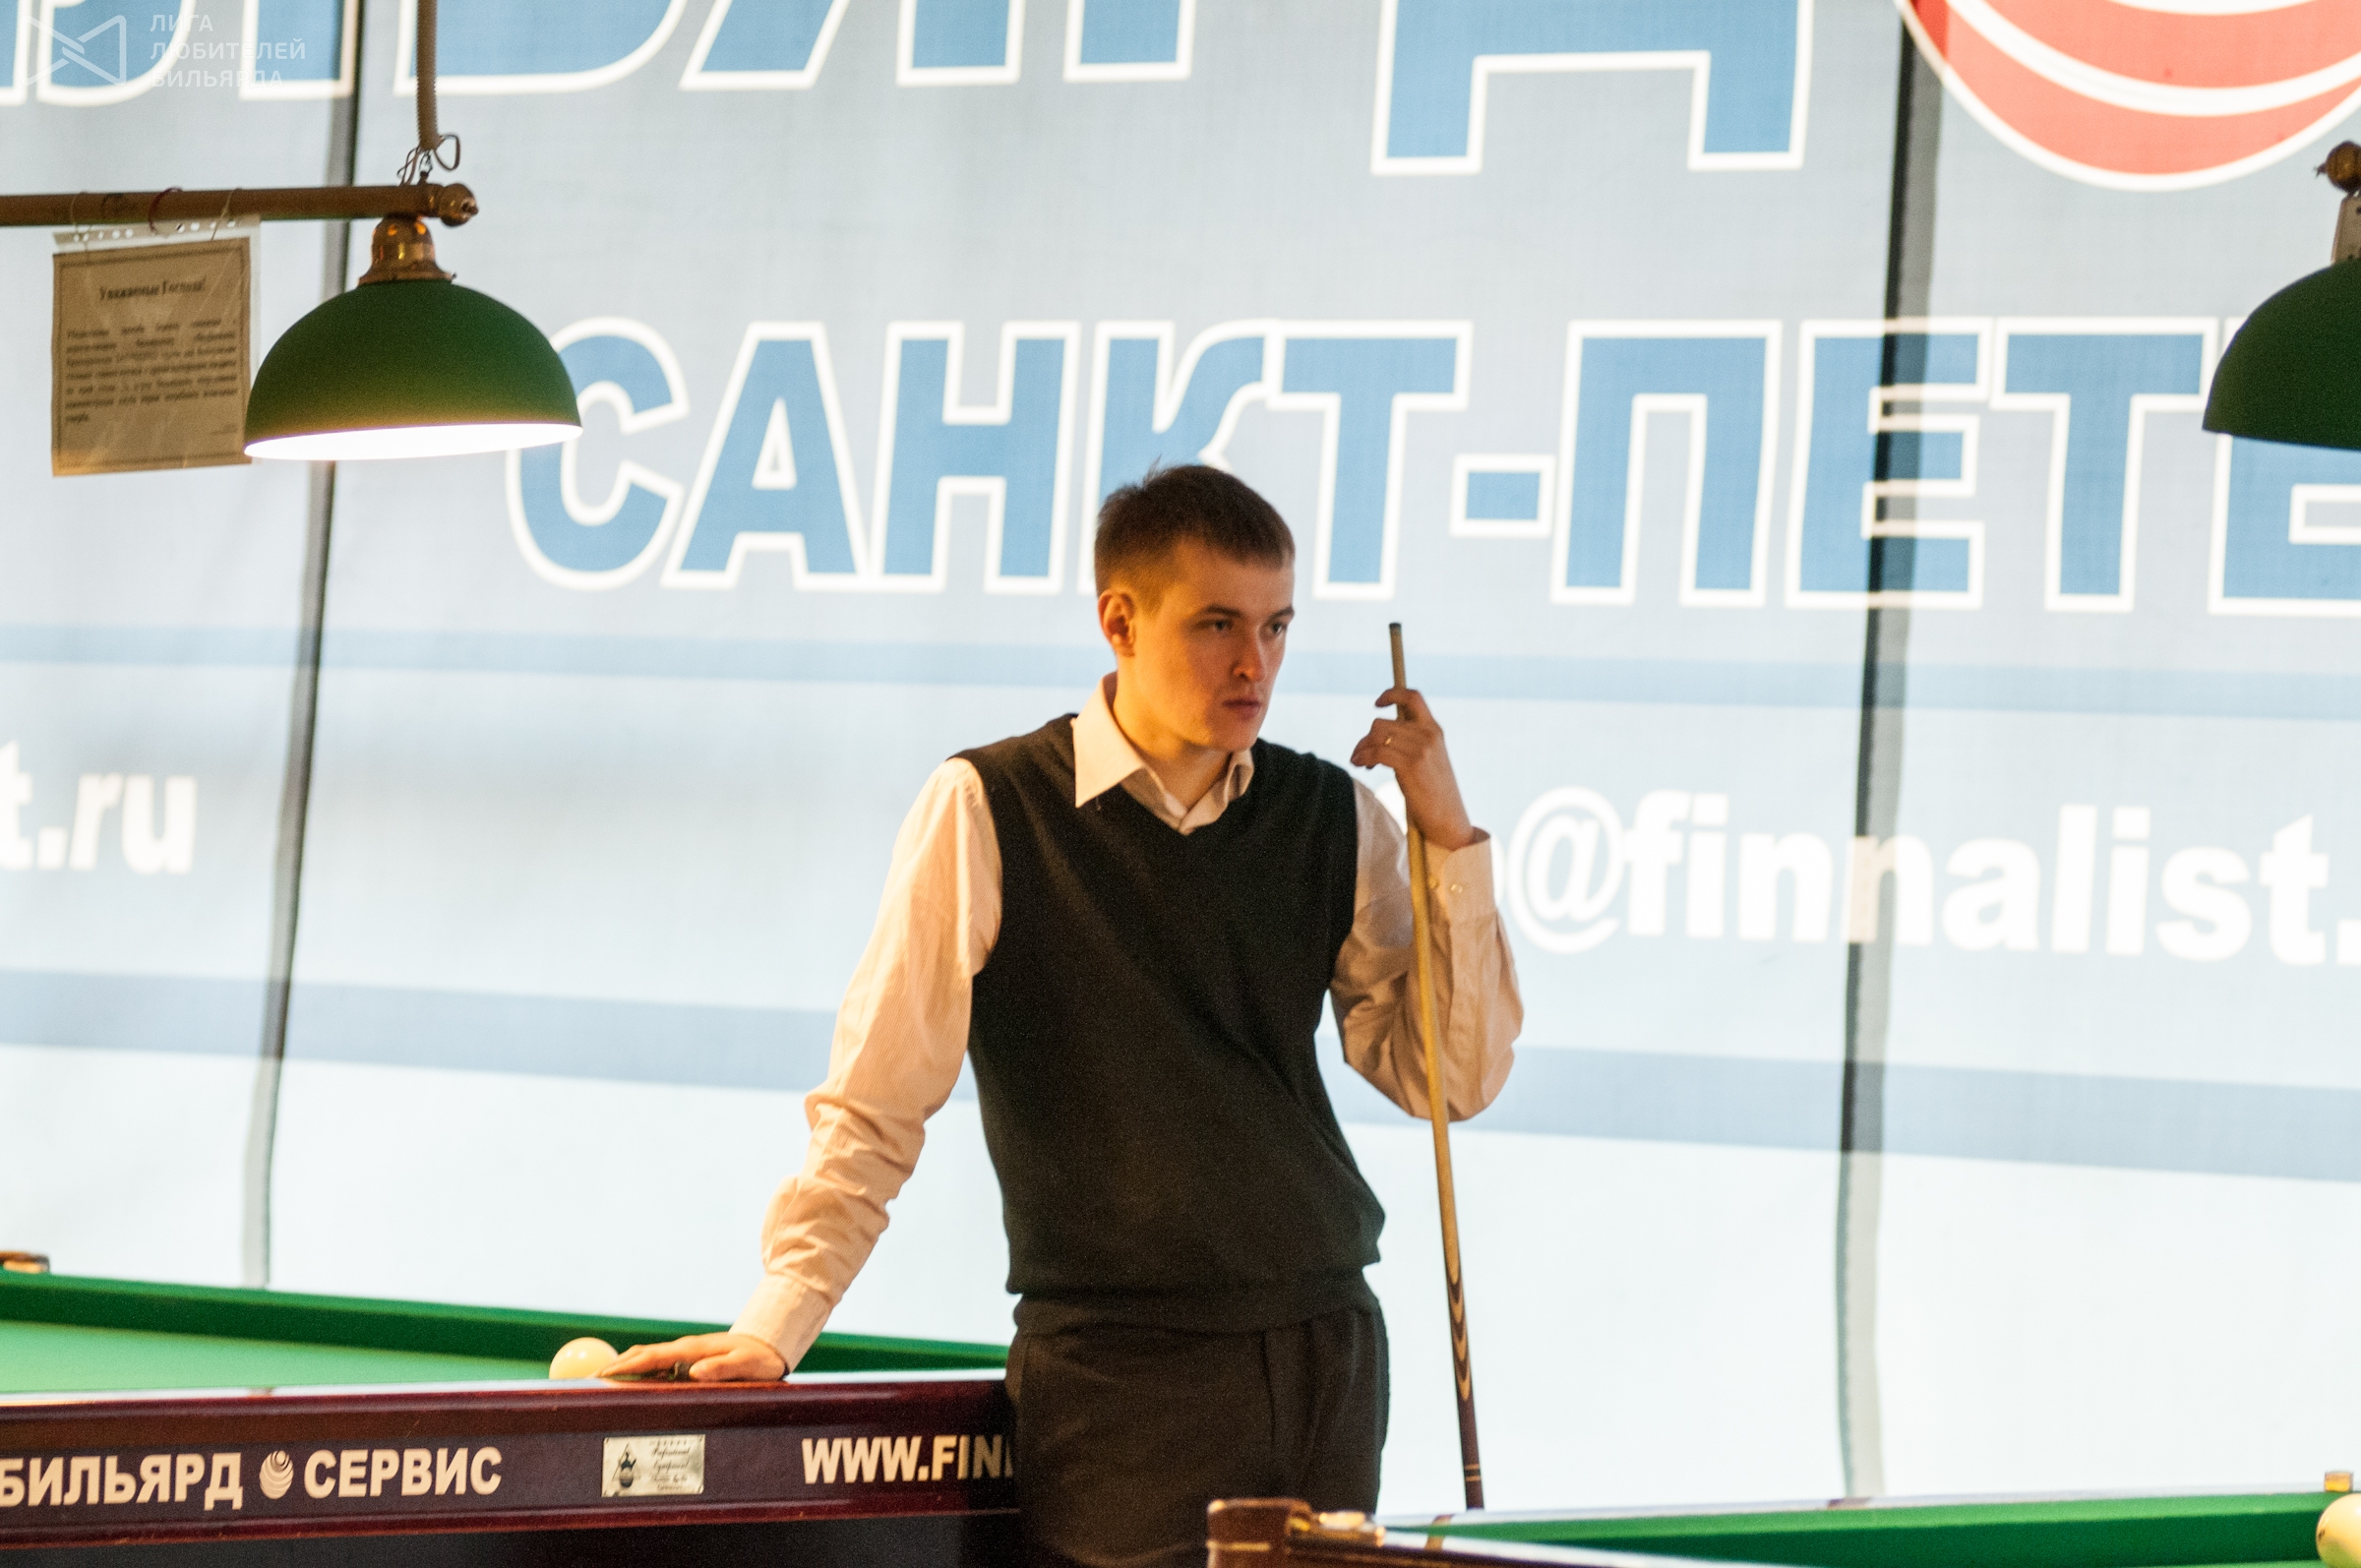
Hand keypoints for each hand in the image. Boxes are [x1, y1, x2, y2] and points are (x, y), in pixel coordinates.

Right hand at [602, 1332, 786, 1383]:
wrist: (771, 1345)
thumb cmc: (760, 1359)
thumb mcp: (746, 1366)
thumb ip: (722, 1369)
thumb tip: (694, 1373)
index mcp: (694, 1350)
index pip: (654, 1358)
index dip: (628, 1366)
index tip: (604, 1374)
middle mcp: (686, 1349)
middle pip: (644, 1355)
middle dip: (616, 1365)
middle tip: (589, 1378)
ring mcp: (686, 1352)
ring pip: (648, 1356)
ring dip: (625, 1364)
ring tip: (601, 1379)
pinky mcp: (689, 1358)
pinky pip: (658, 1362)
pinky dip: (639, 1367)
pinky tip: (629, 1379)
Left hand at [1349, 687, 1479, 851]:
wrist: (1448, 817)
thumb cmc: (1433, 792)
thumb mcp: (1428, 759)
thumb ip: (1410, 742)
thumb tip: (1377, 734)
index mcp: (1434, 730)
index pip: (1413, 697)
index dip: (1392, 694)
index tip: (1377, 703)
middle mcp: (1428, 735)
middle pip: (1382, 723)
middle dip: (1366, 738)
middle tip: (1360, 754)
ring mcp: (1421, 749)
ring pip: (1376, 735)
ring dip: (1361, 748)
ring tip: (1360, 761)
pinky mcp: (1411, 765)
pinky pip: (1376, 752)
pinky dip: (1362, 757)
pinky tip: (1360, 765)